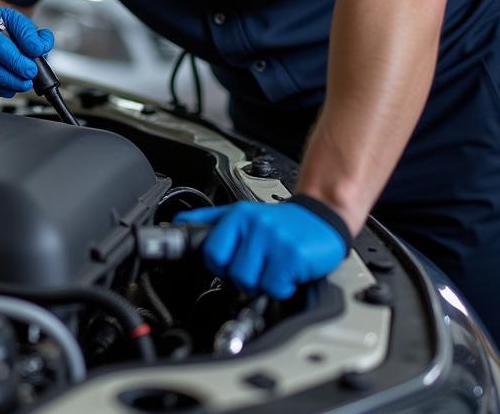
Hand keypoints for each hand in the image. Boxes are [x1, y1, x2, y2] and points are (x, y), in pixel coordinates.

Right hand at [0, 5, 54, 97]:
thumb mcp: (14, 18)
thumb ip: (29, 32)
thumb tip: (40, 48)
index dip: (18, 60)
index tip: (33, 65)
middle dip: (18, 76)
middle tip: (32, 73)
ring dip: (13, 85)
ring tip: (25, 79)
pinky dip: (4, 89)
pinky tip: (11, 81)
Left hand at [175, 199, 348, 298]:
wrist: (321, 217)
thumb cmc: (281, 222)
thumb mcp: (241, 213)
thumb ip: (209, 220)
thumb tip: (178, 223)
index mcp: (237, 215)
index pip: (212, 251)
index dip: (220, 265)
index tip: (229, 264)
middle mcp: (253, 224)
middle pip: (229, 271)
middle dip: (242, 276)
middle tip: (257, 265)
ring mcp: (273, 239)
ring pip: (250, 282)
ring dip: (263, 282)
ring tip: (273, 267)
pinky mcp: (292, 255)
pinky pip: (274, 287)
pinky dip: (282, 287)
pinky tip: (287, 272)